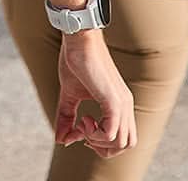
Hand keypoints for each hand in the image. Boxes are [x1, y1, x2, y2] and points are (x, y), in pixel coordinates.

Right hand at [55, 31, 136, 157]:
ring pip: (122, 143)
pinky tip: (84, 119)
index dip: (98, 144)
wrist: (79, 39)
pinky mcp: (113, 100)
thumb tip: (61, 140)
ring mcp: (122, 103)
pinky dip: (95, 135)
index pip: (121, 138)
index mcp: (119, 104)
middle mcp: (125, 105)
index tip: (76, 130)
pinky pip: (111, 133)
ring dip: (97, 141)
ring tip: (82, 122)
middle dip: (102, 148)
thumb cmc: (76, 61)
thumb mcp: (70, 95)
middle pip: (126, 145)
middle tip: (83, 132)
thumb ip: (67, 118)